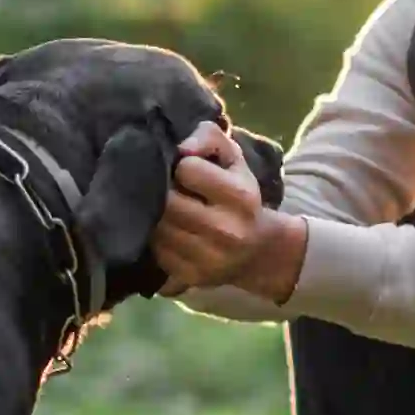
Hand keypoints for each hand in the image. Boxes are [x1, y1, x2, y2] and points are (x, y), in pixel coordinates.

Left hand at [152, 122, 304, 303]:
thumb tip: (182, 148)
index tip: (189, 173)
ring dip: (157, 216)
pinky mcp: (191, 277)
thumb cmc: (240, 195)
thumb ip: (209, 138)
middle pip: (168, 202)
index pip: (187, 170)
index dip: (183, 167)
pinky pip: (157, 251)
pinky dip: (158, 239)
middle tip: (170, 191)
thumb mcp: (234, 159)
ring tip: (169, 211)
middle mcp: (225, 231)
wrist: (258, 250)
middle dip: (165, 192)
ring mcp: (208, 258)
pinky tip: (170, 233)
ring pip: (158, 227)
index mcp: (240, 197)